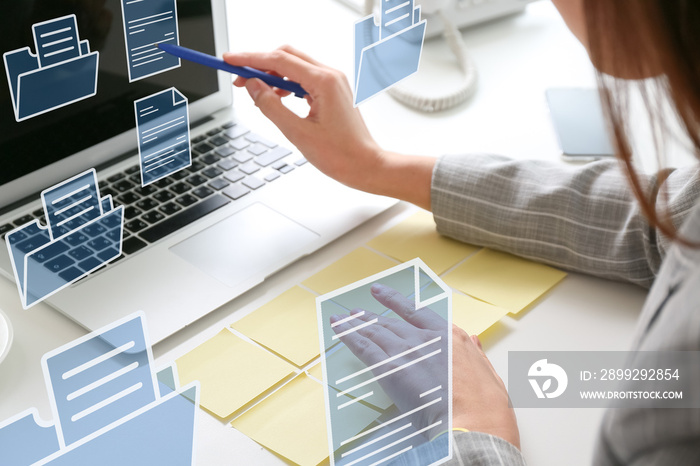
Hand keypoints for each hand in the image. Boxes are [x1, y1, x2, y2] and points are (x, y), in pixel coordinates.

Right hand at [224, 45, 382, 191]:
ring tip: (255, 93)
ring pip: (295, 66)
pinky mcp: (333, 91)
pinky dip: (286, 84)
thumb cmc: (341, 155)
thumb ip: (271, 106)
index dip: (250, 59)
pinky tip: (276, 98)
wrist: (366, 166)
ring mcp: (334, 82)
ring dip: (272, 75)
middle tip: (238, 77)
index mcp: (324, 82)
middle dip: (260, 64)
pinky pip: (305, 78)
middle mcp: (331, 76)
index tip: (229, 60)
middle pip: (287, 56)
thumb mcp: (297, 133)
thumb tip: (252, 86)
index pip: (279, 60)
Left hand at [331, 284, 519, 448]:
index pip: (415, 312)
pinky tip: (338, 330)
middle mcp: (425, 338)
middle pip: (390, 322)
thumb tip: (473, 340)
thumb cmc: (485, 406)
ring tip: (342, 318)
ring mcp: (406, 351)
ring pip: (374, 332)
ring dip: (355, 324)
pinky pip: (363, 348)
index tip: (380, 292)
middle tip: (355, 311)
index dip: (394, 301)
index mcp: (449, 337)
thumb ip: (476, 354)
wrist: (472, 422)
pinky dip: (348, 337)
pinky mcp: (389, 368)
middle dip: (370, 316)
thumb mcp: (489, 373)